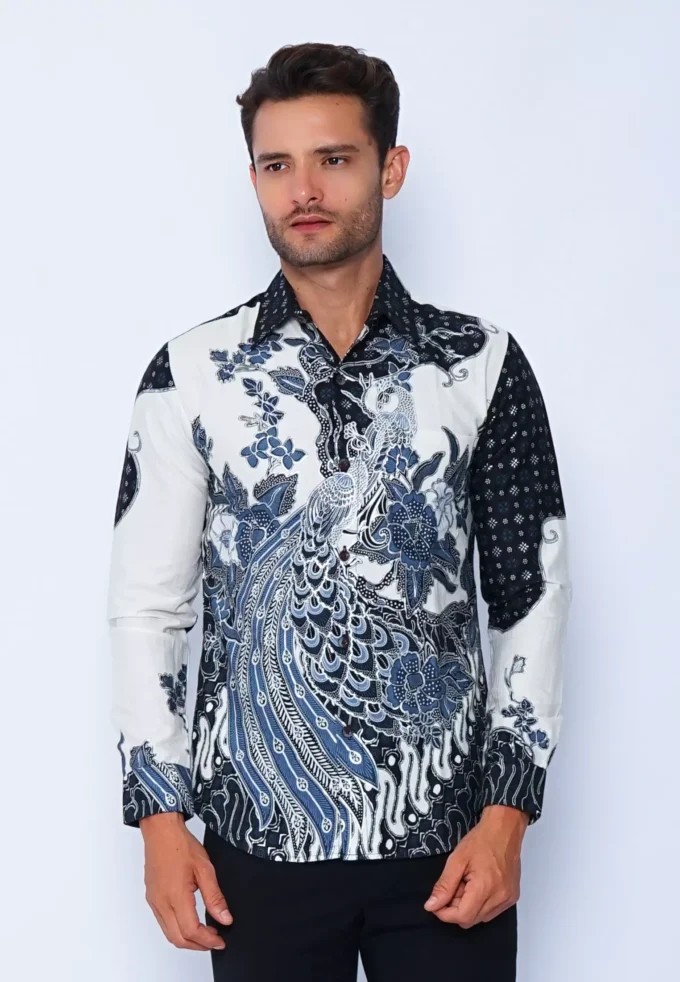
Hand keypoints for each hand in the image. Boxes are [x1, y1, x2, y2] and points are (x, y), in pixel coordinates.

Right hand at [140, 813, 232, 950]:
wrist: (161, 831)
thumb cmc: (181, 845)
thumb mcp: (205, 868)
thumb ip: (215, 897)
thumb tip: (225, 918)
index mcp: (176, 896)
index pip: (191, 931)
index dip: (207, 941)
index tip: (220, 941)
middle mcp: (161, 903)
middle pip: (178, 939)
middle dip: (198, 945)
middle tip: (215, 941)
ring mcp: (154, 902)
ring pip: (169, 933)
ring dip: (187, 939)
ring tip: (205, 934)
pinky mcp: (151, 898)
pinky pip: (163, 922)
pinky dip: (177, 929)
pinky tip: (190, 921)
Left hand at [423, 805, 528, 927]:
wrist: (504, 830)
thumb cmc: (481, 840)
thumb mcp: (456, 860)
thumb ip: (444, 885)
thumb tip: (431, 906)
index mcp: (485, 887)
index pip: (462, 917)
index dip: (445, 913)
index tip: (436, 903)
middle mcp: (500, 897)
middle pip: (470, 920)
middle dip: (456, 908)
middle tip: (454, 886)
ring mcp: (508, 899)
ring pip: (481, 918)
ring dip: (468, 906)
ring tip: (467, 883)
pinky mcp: (512, 897)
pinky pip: (492, 911)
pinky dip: (480, 904)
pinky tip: (478, 886)